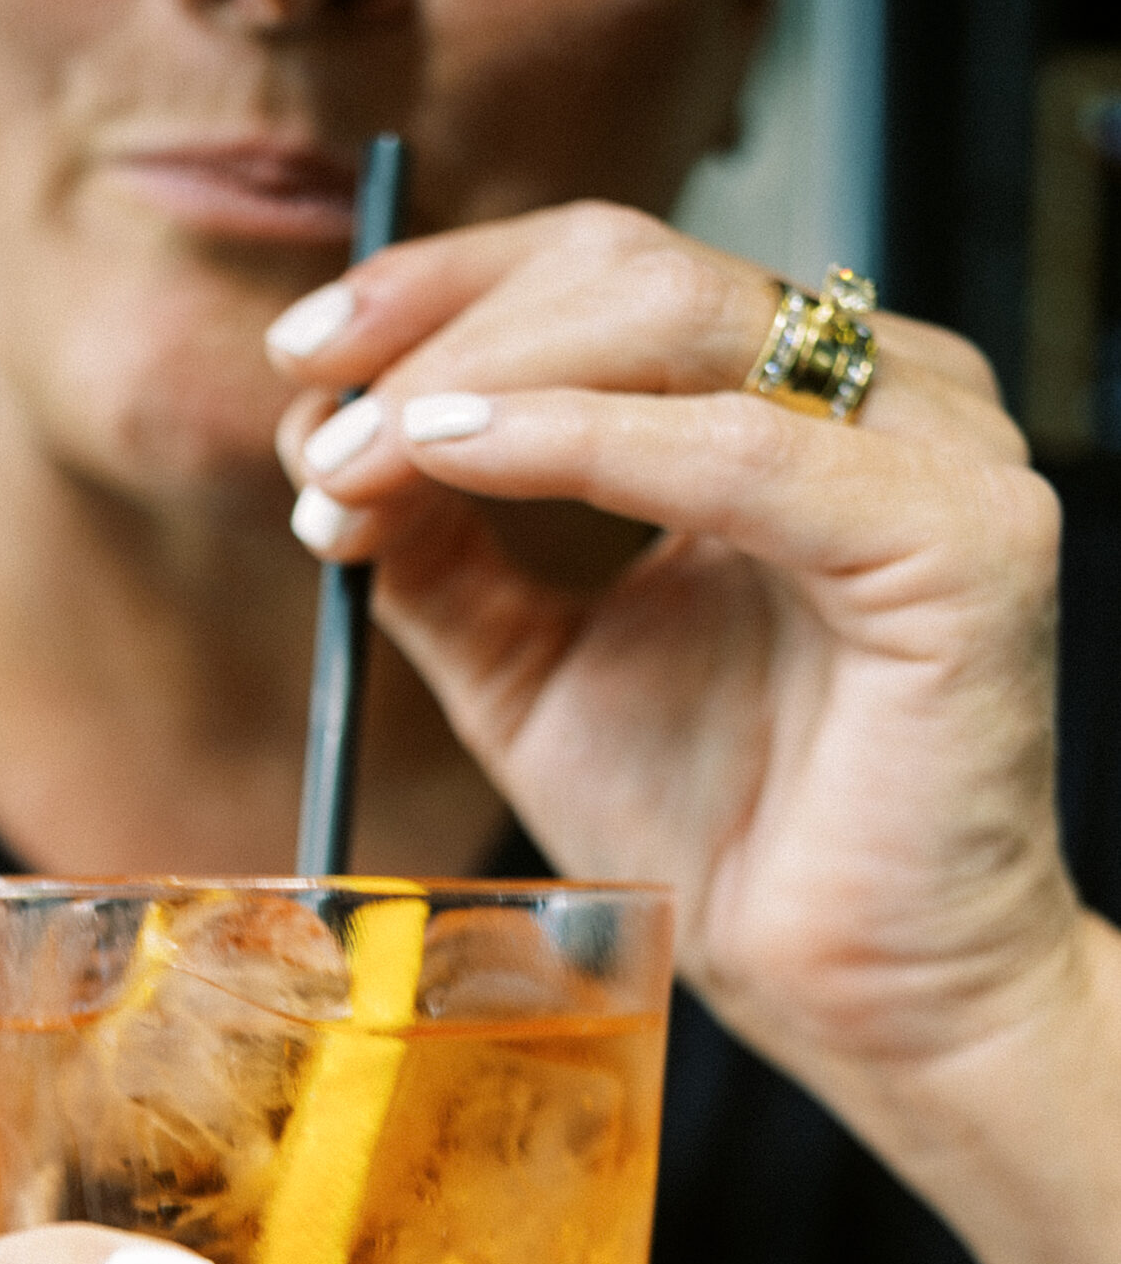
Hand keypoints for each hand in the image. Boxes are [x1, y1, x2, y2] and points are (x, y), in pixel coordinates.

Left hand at [269, 203, 1079, 1108]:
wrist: (849, 995)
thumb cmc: (723, 836)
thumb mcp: (532, 673)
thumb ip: (445, 556)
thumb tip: (325, 447)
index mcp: (790, 402)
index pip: (604, 269)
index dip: (443, 287)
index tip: (303, 355)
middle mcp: (879, 393)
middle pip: (627, 268)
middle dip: (440, 331)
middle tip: (314, 419)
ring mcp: (933, 447)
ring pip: (671, 322)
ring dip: (478, 381)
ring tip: (354, 463)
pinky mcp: (959, 536)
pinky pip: (739, 453)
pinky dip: (578, 439)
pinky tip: (453, 455)